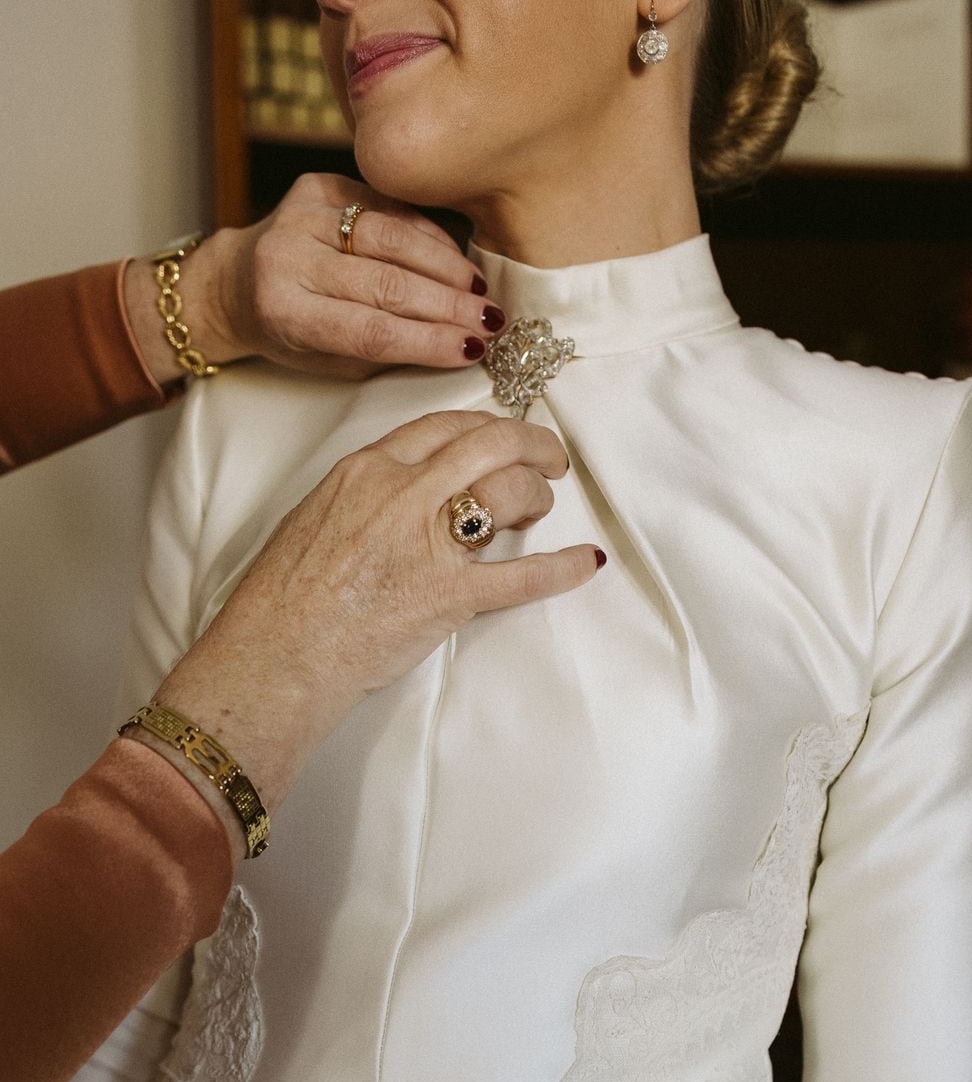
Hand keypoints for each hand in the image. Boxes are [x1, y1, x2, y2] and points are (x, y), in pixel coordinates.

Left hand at [125, 174, 502, 387]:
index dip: (429, 341)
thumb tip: (458, 345)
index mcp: (284, 312)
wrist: (235, 282)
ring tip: (480, 292)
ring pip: (391, 237)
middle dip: (448, 306)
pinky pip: (386, 207)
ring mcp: (300, 215)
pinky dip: (427, 234)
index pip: (370, 330)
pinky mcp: (317, 185)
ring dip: (445, 266)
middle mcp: (287, 258)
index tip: (475, 351)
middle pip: (385, 283)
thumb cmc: (289, 334)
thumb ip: (384, 353)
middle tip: (494, 323)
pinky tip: (455, 259)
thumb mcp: (327, 362)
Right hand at [144, 412, 605, 856]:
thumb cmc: (281, 601)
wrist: (275, 655)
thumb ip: (362, 498)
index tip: (499, 436)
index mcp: (365, 470)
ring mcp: (427, 542)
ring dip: (537, 494)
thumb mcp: (314, 520)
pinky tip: (585, 562)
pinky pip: (521, 575)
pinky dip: (561, 568)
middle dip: (530, 443)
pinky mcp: (448, 595)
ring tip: (542, 507)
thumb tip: (400, 497)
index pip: (442, 426)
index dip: (483, 427)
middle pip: (487, 442)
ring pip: (507, 491)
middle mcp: (401, 493)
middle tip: (548, 458)